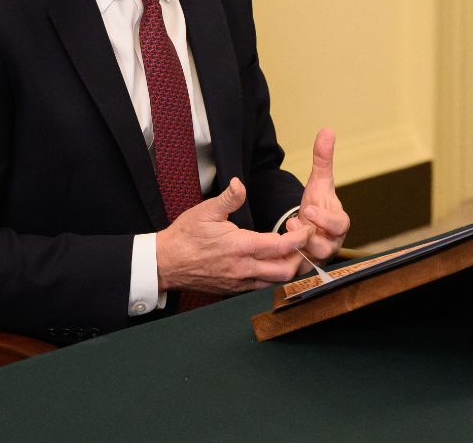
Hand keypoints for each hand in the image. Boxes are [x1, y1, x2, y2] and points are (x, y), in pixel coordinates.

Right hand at [154, 178, 309, 293]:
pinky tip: (273, 263)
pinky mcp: (234, 289)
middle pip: (286, 270)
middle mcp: (244, 268)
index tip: (307, 228)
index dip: (300, 238)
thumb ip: (228, 198)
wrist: (165, 263)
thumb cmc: (185, 236)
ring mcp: (240, 281)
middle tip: (304, 242)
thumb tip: (239, 183)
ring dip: (289, 269)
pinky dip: (273, 277)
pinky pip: (261, 287)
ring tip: (293, 252)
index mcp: (241, 246)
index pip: (281, 246)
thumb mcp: (206, 211)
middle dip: (301, 257)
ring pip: (275, 282)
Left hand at [286, 128, 350, 274]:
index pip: (340, 225)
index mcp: (338, 224)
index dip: (326, 219)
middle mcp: (330, 243)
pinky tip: (272, 252)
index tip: (309, 209)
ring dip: (295, 249)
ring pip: (310, 262)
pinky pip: (294, 270)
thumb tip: (327, 130)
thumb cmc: (318, 204)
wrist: (311, 227)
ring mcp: (317, 257)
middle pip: (327, 249)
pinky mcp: (302, 268)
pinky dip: (284, 262)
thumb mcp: (319, 181)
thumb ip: (323, 158)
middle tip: (292, 226)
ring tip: (283, 234)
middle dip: (310, 239)